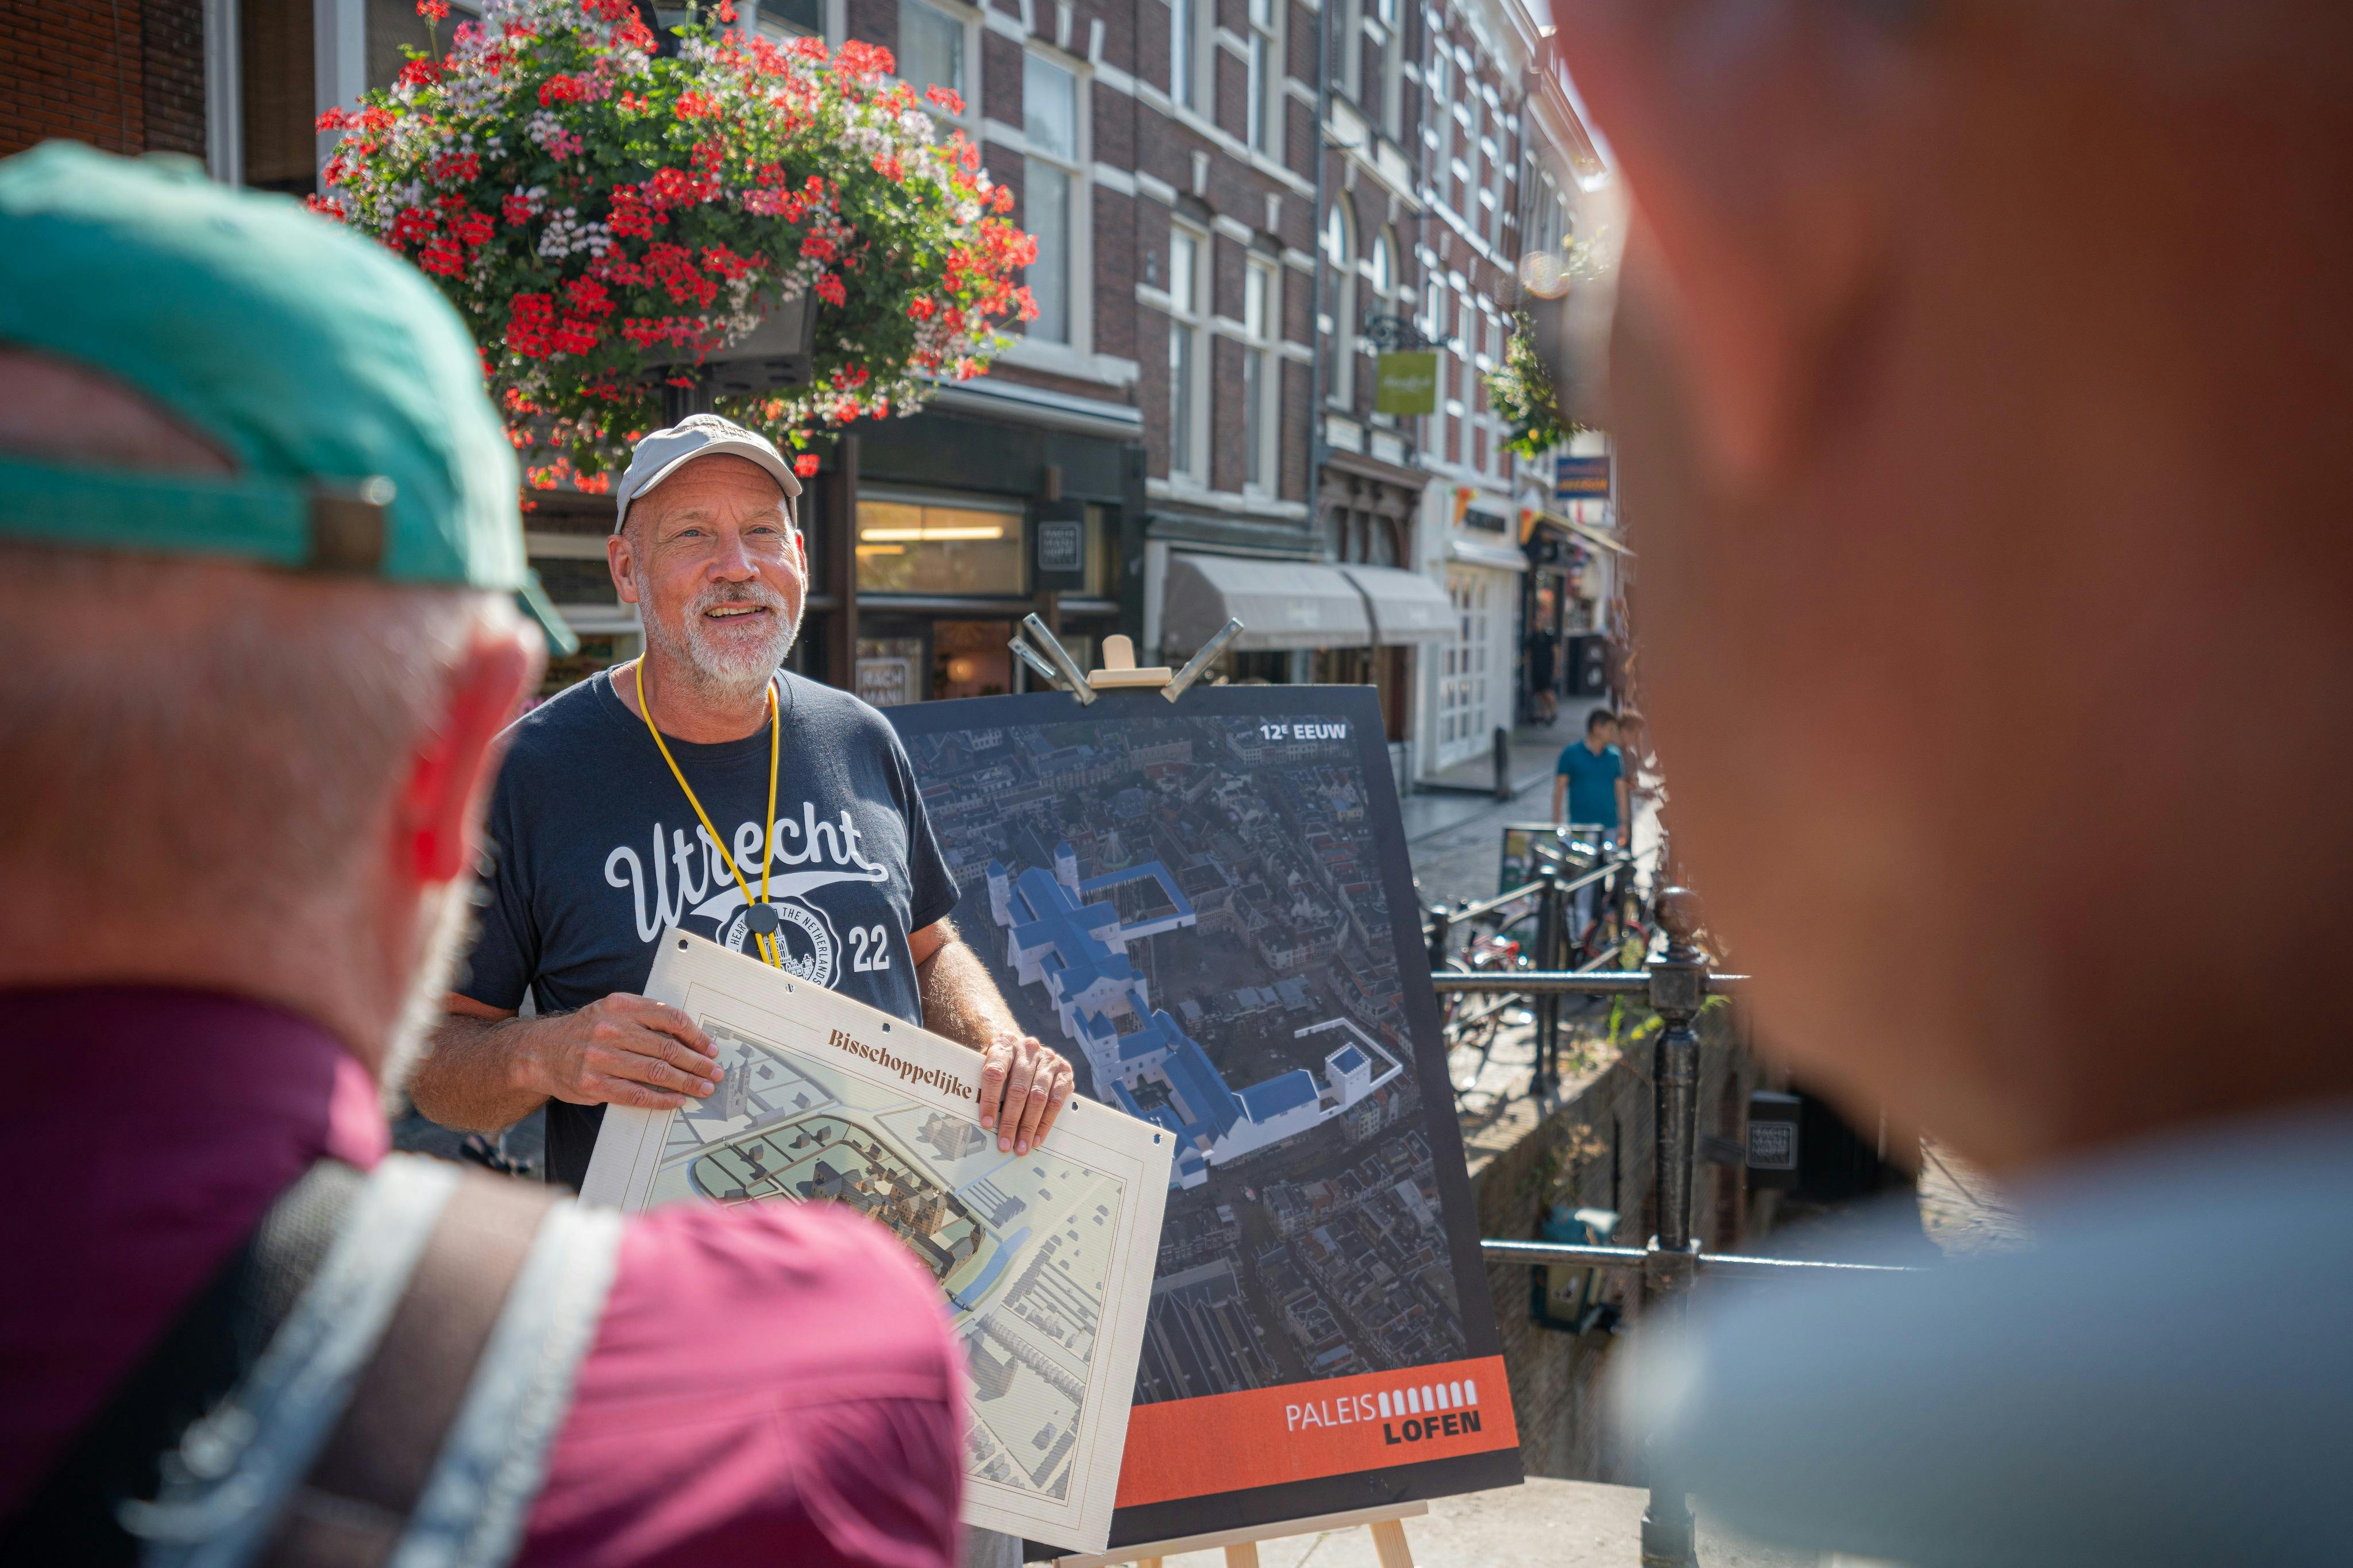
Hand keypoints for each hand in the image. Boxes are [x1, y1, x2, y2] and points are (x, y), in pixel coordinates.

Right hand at [521, 993, 721, 1110]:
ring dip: (686, 1082)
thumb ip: (644, 1016)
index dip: (695, 1036)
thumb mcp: (611, 1010)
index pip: (669, 1018)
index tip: (710, 1048)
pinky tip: (677, 1100)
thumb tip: (687, 1036)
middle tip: (715, 1072)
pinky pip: (636, 1094)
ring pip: (655, 1071)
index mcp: (620, 1006)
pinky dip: (661, 1099)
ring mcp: (601, 1058)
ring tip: (703, 1088)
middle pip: (667, 1047)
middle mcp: (611, 1029)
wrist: (540, 1052)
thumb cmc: (585, 1031)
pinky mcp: (594, 1084)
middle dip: (697, 1063)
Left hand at [977, 1033, 1074, 1155]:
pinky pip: (1056, 1100)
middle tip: (1005, 1144)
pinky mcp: (1064, 1070)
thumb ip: (983, 1084)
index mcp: (1004, 1043)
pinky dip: (1046, 1122)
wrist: (1024, 1047)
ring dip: (1029, 1126)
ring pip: (1038, 1097)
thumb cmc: (1003, 1063)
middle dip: (1010, 1121)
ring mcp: (1048, 1058)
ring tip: (1022, 1146)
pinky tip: (1037, 1137)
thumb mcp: (989, 1063)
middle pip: (1018, 1089)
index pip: (995, 1073)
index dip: (990, 1100)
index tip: (987, 1123)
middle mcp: (1028, 1048)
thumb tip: (980, 1120)